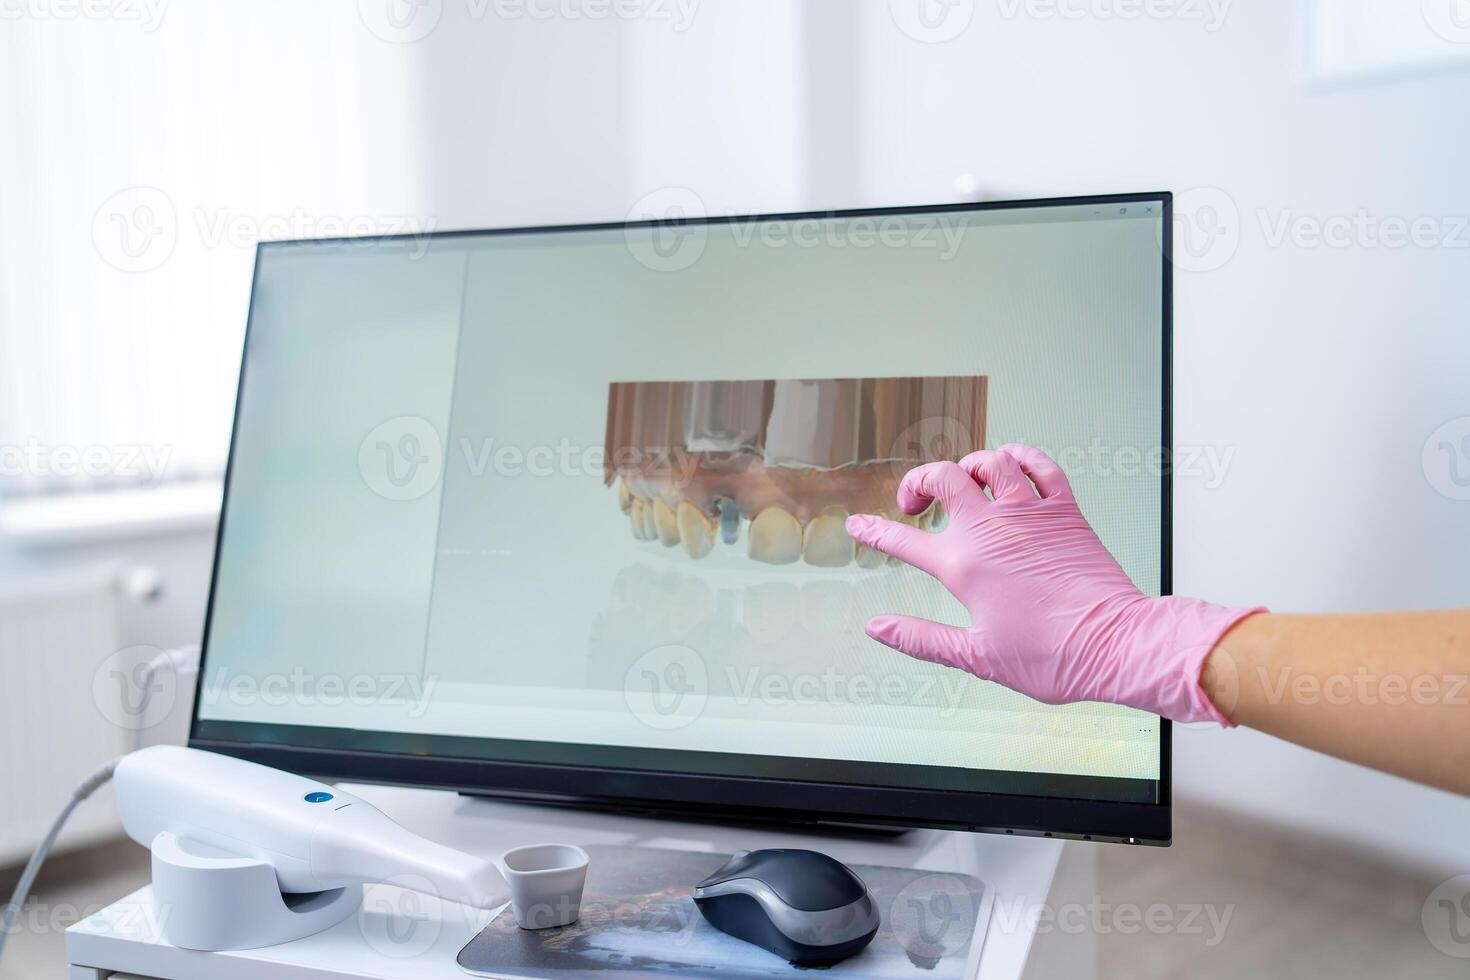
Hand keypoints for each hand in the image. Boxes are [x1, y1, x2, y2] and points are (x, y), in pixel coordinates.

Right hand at [844, 444, 1261, 723]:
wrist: (1116, 645)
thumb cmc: (1051, 658)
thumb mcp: (976, 657)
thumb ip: (919, 639)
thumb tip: (875, 627)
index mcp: (965, 567)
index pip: (904, 541)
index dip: (874, 531)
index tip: (858, 524)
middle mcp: (993, 531)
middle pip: (943, 477)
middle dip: (919, 482)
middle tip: (916, 503)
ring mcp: (1031, 515)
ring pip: (990, 461)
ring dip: (969, 466)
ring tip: (964, 484)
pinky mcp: (1066, 512)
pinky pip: (1040, 465)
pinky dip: (1021, 457)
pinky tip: (1011, 466)